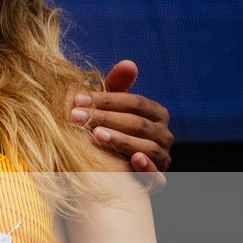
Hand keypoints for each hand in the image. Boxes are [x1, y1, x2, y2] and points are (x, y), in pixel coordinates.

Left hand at [73, 59, 171, 181]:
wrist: (110, 168)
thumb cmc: (109, 129)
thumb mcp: (110, 108)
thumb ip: (116, 86)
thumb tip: (129, 63)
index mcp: (155, 113)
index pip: (135, 103)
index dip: (107, 100)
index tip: (78, 100)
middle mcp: (164, 134)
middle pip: (138, 124)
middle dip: (106, 118)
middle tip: (77, 117)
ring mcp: (162, 157)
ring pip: (147, 147)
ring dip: (122, 140)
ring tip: (97, 135)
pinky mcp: (157, 178)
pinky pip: (157, 173)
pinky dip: (147, 166)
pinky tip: (133, 159)